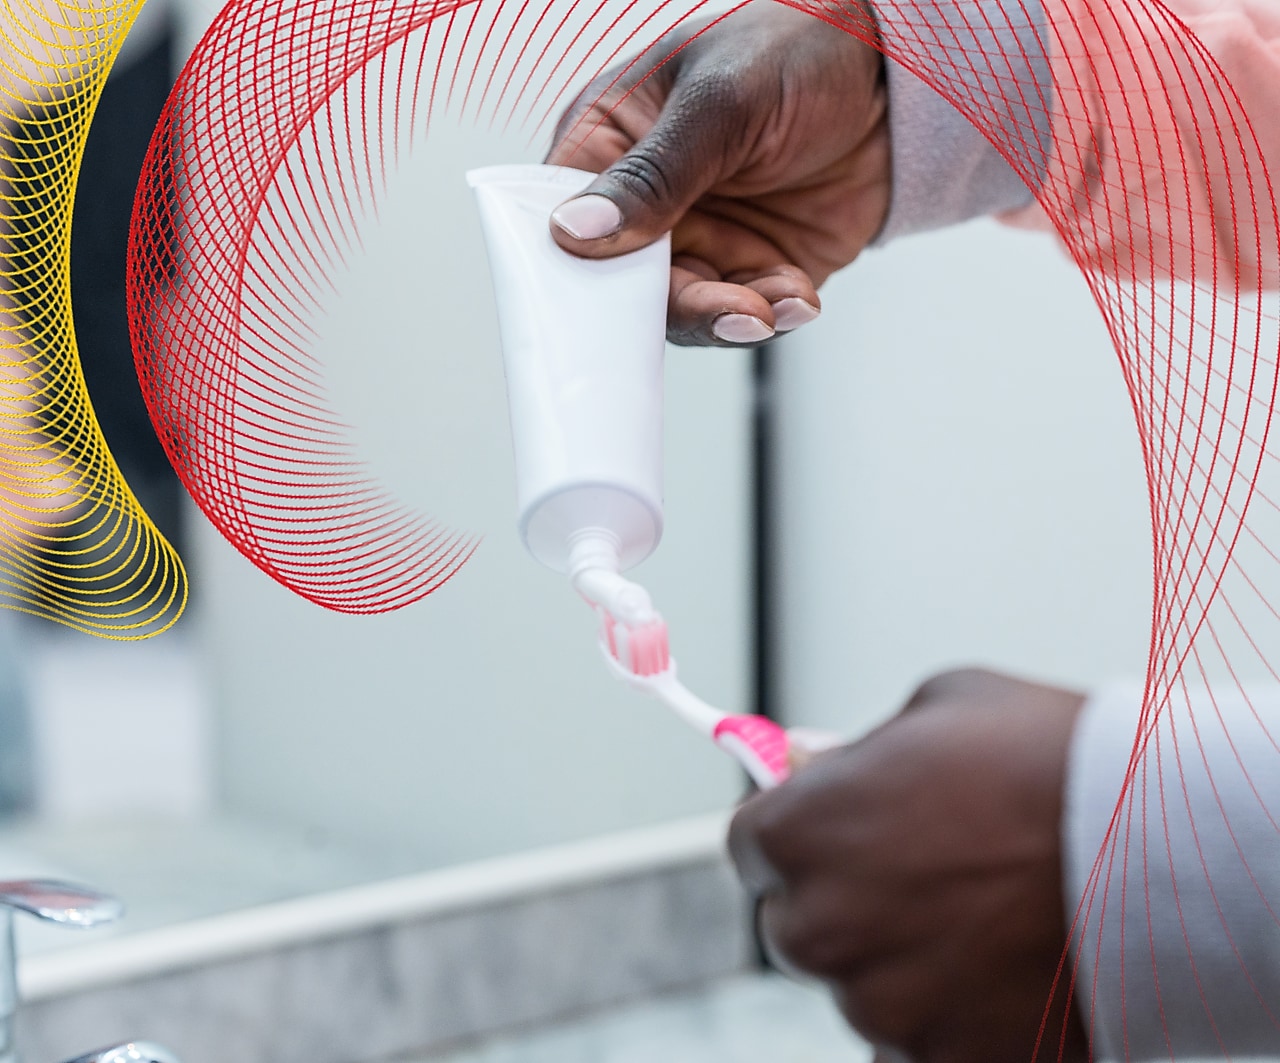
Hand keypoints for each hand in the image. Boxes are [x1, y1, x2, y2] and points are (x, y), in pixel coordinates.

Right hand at [545, 1, 888, 346]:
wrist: (898, 76)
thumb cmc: (800, 50)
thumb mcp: (721, 101)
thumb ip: (654, 174)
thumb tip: (578, 230)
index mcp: (610, 143)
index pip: (564, 220)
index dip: (574, 268)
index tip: (603, 303)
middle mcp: (647, 203)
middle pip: (625, 285)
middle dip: (675, 306)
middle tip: (726, 310)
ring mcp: (699, 240)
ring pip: (685, 312)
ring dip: (731, 318)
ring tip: (774, 303)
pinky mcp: (751, 268)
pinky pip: (745, 315)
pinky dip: (772, 316)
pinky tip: (798, 297)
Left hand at [729, 668, 1089, 1062]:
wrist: (1159, 849)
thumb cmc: (1048, 762)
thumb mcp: (937, 710)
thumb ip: (852, 750)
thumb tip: (801, 761)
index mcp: (798, 834)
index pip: (750, 848)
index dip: (795, 835)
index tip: (830, 834)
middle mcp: (820, 928)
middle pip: (795, 927)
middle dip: (838, 901)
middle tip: (917, 875)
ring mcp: (880, 1008)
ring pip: (860, 990)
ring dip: (897, 962)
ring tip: (977, 918)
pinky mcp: (945, 1060)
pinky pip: (919, 1042)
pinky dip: (947, 1014)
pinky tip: (997, 968)